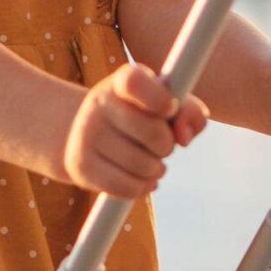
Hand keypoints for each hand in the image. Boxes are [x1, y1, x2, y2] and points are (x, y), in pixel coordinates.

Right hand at [64, 62, 206, 197]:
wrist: (88, 134)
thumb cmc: (140, 118)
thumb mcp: (166, 106)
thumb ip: (189, 112)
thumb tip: (184, 136)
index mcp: (121, 82)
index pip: (137, 83)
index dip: (160, 98)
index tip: (170, 108)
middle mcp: (98, 103)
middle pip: (153, 133)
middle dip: (167, 145)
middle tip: (162, 144)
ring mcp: (85, 135)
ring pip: (143, 165)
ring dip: (156, 169)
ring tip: (150, 161)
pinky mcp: (80, 166)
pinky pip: (128, 188)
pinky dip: (143, 187)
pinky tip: (141, 178)